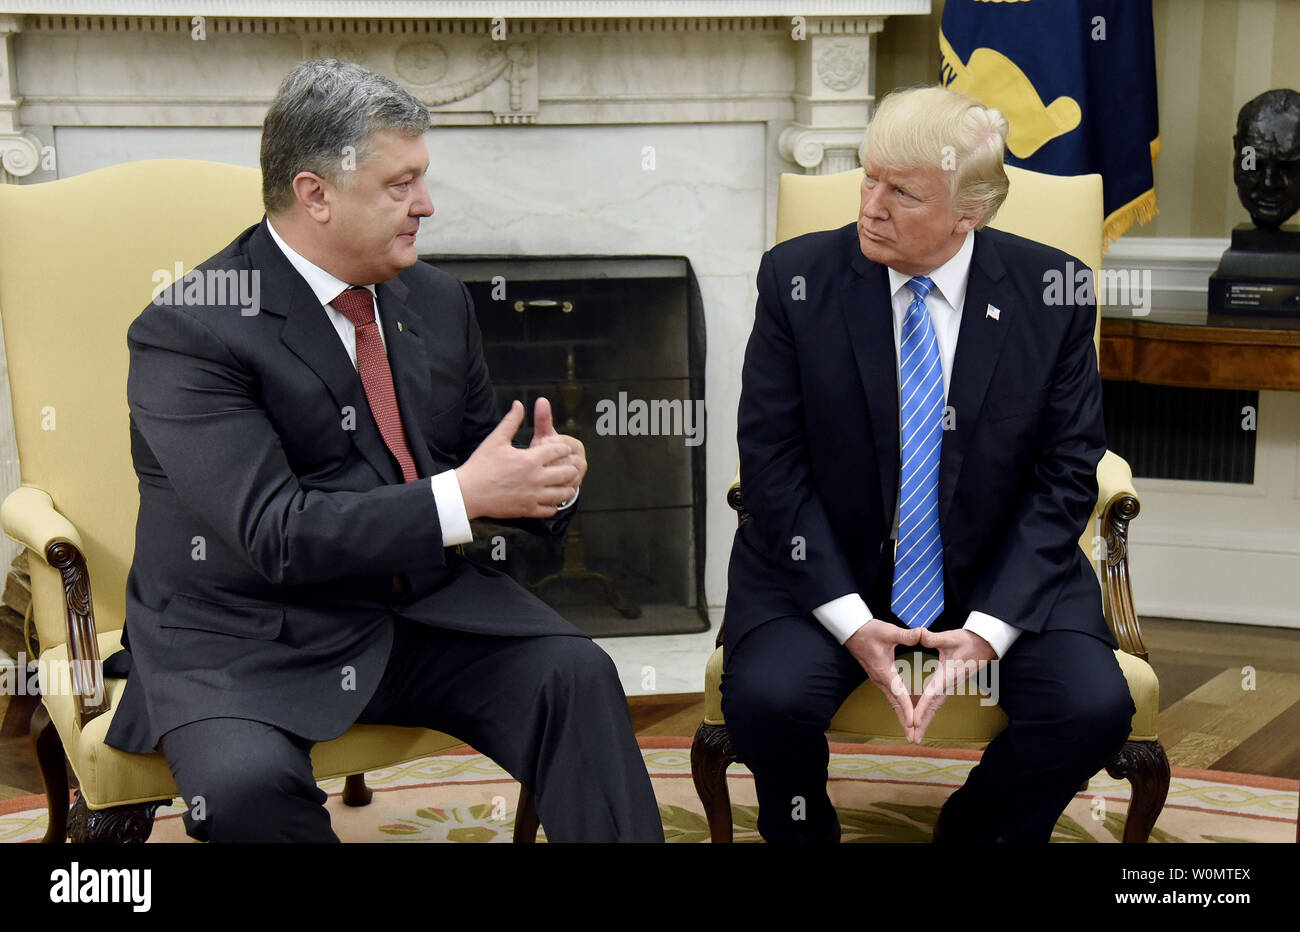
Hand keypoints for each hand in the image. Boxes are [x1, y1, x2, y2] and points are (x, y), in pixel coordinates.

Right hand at [455, 400, 579, 519]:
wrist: (467, 493)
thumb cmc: (480, 465)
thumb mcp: (495, 439)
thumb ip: (511, 421)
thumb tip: (519, 404)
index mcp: (530, 459)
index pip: (559, 450)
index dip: (564, 447)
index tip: (563, 448)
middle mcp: (536, 478)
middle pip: (567, 472)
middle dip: (570, 467)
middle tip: (567, 465)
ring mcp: (533, 496)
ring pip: (563, 493)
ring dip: (566, 486)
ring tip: (563, 483)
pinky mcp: (528, 510)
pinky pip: (551, 509)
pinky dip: (554, 504)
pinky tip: (550, 498)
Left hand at [528, 396, 586, 498]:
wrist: (548, 473)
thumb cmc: (544, 451)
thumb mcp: (544, 435)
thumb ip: (543, 419)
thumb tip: (541, 400)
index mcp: (576, 446)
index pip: (566, 443)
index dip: (551, 443)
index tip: (538, 443)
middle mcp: (581, 462)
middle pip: (566, 461)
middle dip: (549, 460)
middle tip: (534, 460)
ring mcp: (578, 478)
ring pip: (565, 477)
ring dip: (549, 475)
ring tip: (534, 473)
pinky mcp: (571, 491)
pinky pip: (562, 490)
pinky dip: (550, 488)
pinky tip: (536, 485)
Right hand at [843, 619, 923, 741]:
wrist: (851, 631)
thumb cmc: (868, 631)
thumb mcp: (889, 631)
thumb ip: (906, 635)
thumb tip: (923, 633)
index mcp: (884, 672)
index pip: (898, 694)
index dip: (907, 709)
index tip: (914, 723)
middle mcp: (881, 680)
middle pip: (895, 705)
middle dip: (905, 722)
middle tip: (913, 738)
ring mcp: (879, 680)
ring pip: (893, 702)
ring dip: (902, 716)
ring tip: (911, 730)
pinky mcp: (879, 677)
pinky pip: (891, 696)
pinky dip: (899, 706)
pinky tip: (905, 712)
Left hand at [911, 628, 997, 743]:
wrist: (986, 644)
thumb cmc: (969, 641)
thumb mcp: (951, 637)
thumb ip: (934, 638)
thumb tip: (920, 634)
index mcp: (946, 675)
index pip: (931, 694)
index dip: (922, 708)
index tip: (913, 721)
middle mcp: (948, 685)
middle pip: (933, 708)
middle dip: (923, 724)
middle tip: (912, 740)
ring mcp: (950, 686)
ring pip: (936, 707)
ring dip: (926, 722)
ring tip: (916, 736)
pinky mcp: (950, 685)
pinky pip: (938, 703)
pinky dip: (929, 713)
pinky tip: (923, 720)